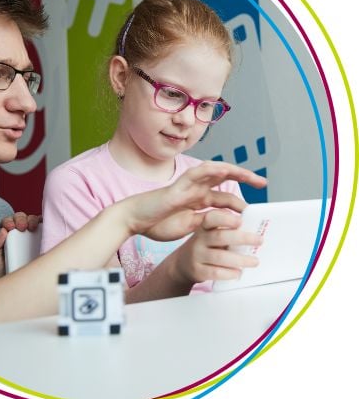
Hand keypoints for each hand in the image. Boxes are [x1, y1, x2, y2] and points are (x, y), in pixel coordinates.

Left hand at [0, 212, 41, 278]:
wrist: (20, 285)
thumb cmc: (5, 272)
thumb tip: (2, 231)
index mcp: (7, 234)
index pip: (8, 221)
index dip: (9, 221)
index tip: (11, 228)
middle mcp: (20, 231)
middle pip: (20, 217)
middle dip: (21, 219)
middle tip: (22, 227)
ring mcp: (32, 233)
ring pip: (33, 219)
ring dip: (32, 220)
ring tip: (32, 228)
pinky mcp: (43, 237)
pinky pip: (45, 226)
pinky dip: (45, 223)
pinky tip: (43, 227)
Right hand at [128, 161, 266, 240]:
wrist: (136, 220)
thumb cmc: (157, 223)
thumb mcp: (189, 227)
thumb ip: (206, 224)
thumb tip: (226, 228)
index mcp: (198, 200)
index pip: (224, 197)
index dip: (241, 202)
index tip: (256, 210)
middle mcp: (195, 190)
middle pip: (224, 180)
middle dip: (244, 179)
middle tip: (262, 183)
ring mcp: (187, 185)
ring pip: (214, 172)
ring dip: (233, 171)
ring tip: (249, 174)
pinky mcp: (178, 185)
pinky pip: (196, 173)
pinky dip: (211, 169)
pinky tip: (224, 169)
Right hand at [171, 209, 261, 283]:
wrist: (182, 264)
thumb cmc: (205, 247)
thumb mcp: (210, 234)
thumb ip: (227, 231)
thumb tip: (254, 230)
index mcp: (205, 227)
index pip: (211, 218)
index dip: (225, 219)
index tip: (240, 221)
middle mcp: (199, 240)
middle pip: (219, 237)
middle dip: (242, 238)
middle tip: (259, 240)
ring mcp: (197, 255)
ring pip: (219, 257)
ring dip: (240, 259)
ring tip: (254, 261)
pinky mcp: (198, 271)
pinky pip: (215, 273)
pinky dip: (229, 273)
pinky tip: (238, 273)